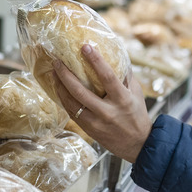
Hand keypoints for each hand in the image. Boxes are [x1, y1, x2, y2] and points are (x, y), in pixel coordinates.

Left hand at [52, 44, 151, 162]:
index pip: (108, 77)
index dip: (96, 61)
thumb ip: (126, 75)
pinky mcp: (89, 130)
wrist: (137, 144)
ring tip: (53, 73)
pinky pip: (72, 112)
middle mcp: (108, 112)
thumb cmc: (137, 115)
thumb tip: (115, 54)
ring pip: (72, 103)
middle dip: (66, 75)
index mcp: (122, 100)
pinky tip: (58, 89)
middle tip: (57, 61)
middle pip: (81, 91)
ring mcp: (96, 123)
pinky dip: (63, 99)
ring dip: (60, 87)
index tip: (85, 47)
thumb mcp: (136, 93)